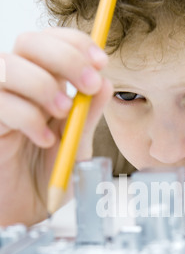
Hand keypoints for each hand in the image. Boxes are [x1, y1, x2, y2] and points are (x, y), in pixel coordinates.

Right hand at [0, 27, 112, 224]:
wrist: (29, 211)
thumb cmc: (50, 176)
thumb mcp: (78, 144)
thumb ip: (89, 114)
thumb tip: (105, 82)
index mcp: (46, 85)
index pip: (54, 43)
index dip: (77, 44)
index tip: (101, 62)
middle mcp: (21, 88)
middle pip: (30, 42)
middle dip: (65, 57)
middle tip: (88, 84)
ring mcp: (1, 102)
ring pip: (9, 65)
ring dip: (43, 85)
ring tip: (62, 113)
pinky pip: (1, 103)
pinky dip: (27, 117)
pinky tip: (43, 140)